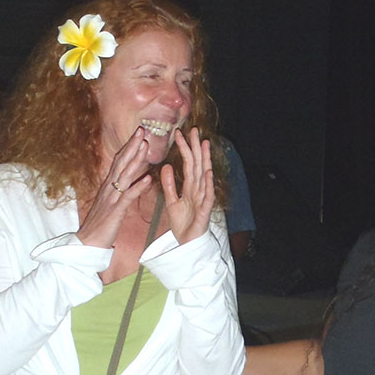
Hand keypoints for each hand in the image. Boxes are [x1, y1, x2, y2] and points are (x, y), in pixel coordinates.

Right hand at [77, 128, 153, 248]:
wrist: (88, 242)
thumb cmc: (100, 225)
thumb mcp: (109, 203)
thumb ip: (117, 191)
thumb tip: (126, 181)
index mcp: (108, 186)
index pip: (119, 162)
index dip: (128, 147)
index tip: (138, 134)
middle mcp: (109, 188)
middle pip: (121, 162)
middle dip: (132, 146)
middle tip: (142, 130)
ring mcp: (112, 198)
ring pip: (125, 175)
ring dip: (136, 160)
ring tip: (145, 146)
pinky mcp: (116, 211)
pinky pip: (128, 196)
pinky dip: (138, 187)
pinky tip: (148, 179)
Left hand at [160, 127, 213, 243]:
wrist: (186, 244)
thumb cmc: (182, 224)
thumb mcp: (172, 201)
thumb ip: (170, 185)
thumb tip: (167, 166)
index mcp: (190, 187)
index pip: (187, 164)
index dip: (184, 149)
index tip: (179, 133)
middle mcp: (198, 190)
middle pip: (197, 165)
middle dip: (196, 148)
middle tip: (194, 130)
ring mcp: (203, 200)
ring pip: (204, 176)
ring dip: (204, 160)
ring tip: (204, 144)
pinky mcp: (204, 211)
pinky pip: (207, 196)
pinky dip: (207, 184)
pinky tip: (207, 172)